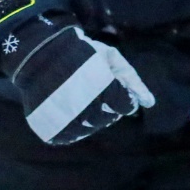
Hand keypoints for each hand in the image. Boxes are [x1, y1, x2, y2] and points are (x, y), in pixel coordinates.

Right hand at [3, 19, 154, 144]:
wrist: (38, 53)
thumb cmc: (80, 52)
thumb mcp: (110, 57)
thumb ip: (131, 80)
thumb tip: (150, 103)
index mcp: (104, 88)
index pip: (125, 105)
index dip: (123, 98)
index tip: (113, 89)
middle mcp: (86, 107)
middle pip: (108, 119)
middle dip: (108, 108)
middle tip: (95, 93)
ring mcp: (67, 119)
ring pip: (89, 129)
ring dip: (91, 119)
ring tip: (82, 101)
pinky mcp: (52, 127)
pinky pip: (68, 136)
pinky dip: (72, 129)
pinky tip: (71, 115)